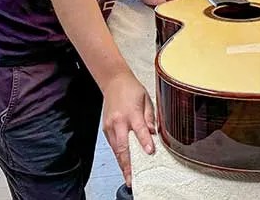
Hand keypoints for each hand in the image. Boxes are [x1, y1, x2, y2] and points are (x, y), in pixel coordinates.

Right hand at [102, 71, 155, 187]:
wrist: (113, 81)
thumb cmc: (131, 89)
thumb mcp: (146, 99)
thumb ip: (150, 117)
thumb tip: (154, 133)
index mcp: (131, 112)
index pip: (139, 129)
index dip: (145, 141)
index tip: (150, 152)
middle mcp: (118, 121)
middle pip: (122, 146)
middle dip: (127, 164)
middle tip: (132, 178)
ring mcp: (110, 126)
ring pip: (116, 149)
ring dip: (122, 163)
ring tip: (128, 176)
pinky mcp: (105, 128)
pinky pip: (112, 145)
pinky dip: (118, 155)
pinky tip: (123, 164)